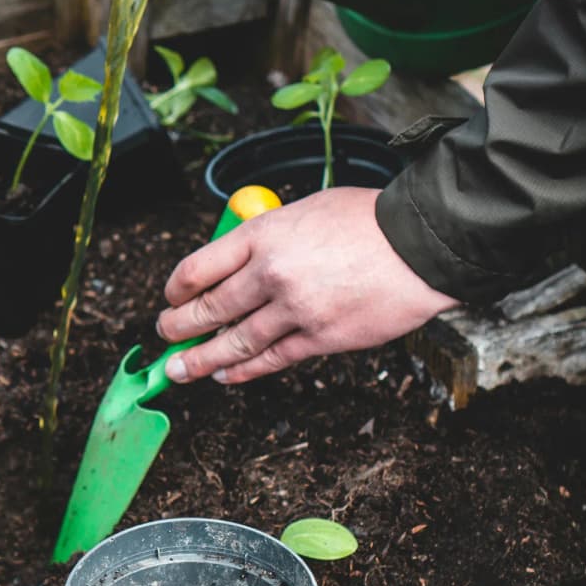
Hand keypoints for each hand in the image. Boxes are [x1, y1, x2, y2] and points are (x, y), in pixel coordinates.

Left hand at [156, 186, 459, 383]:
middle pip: (209, 309)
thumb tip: (238, 262)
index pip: (198, 267)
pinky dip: (243, 370)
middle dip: (178, 327)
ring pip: (233, 342)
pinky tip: (225, 375)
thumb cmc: (367, 221)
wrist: (421, 244)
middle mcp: (271, 273)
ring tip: (179, 369)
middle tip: (164, 335)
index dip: (176, 288)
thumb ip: (267, 236)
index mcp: (263, 235)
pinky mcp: (320, 338)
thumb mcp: (304, 210)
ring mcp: (294, 309)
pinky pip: (271, 360)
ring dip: (200, 360)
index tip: (170, 297)